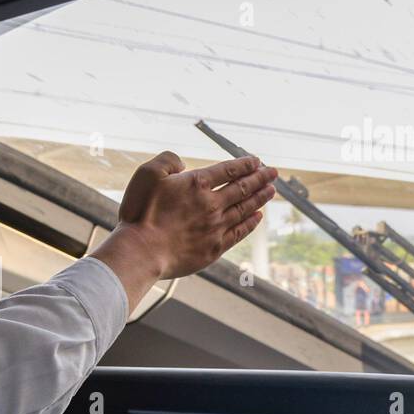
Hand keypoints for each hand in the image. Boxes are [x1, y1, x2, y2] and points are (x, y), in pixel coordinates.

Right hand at [91, 151, 276, 307]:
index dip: (244, 164)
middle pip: (242, 188)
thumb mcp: (146, 174)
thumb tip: (183, 163)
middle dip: (260, 178)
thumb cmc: (140, 214)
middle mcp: (211, 204)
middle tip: (273, 173)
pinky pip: (239, 232)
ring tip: (271, 191)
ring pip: (245, 209)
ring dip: (260, 198)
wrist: (141, 252)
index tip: (256, 161)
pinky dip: (251, 223)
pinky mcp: (214, 248)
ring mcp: (215, 227)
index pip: (228, 170)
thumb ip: (167, 160)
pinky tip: (257, 217)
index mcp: (196, 184)